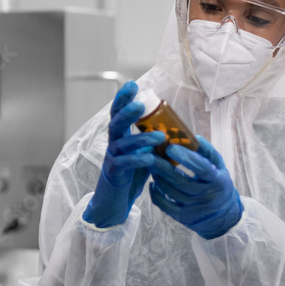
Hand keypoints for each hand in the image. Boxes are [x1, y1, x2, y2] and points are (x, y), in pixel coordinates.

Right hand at [83, 81, 165, 227]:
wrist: (115, 202)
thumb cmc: (130, 176)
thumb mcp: (143, 154)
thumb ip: (152, 142)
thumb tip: (172, 130)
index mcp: (120, 136)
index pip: (119, 112)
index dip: (123, 98)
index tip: (132, 84)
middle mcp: (113, 143)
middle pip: (115, 122)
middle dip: (126, 112)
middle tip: (139, 104)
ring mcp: (112, 157)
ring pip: (123, 143)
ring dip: (141, 138)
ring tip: (160, 136)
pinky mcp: (114, 173)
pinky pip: (125, 163)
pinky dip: (138, 159)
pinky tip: (150, 158)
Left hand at [148, 135, 242, 238]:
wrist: (224, 216)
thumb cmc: (219, 184)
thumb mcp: (220, 167)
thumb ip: (208, 152)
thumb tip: (194, 137)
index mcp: (217, 181)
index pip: (201, 168)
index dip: (185, 158)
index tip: (170, 147)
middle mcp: (206, 196)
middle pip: (180, 181)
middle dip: (163, 166)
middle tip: (151, 154)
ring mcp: (194, 208)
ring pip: (170, 192)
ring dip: (158, 177)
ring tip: (151, 164)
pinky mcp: (183, 217)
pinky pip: (164, 205)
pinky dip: (155, 194)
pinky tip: (153, 182)